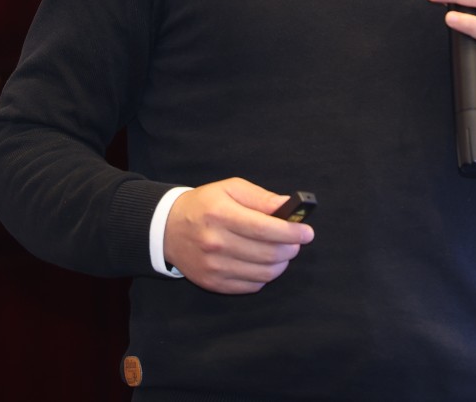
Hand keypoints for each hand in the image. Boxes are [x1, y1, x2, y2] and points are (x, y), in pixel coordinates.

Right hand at [163, 178, 314, 293]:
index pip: (265, 229)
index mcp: (221, 214)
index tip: (307, 232)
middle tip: (296, 241)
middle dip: (290, 248)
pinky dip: (264, 276)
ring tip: (281, 252)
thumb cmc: (204, 205)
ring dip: (281, 264)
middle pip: (268, 254)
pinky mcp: (213, 283)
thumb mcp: (230, 189)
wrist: (168, 229)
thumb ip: (260, 197)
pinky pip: (251, 286)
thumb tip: (287, 206)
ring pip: (263, 273)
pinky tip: (262, 263)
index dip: (292, 232)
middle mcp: (216, 243)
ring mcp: (214, 267)